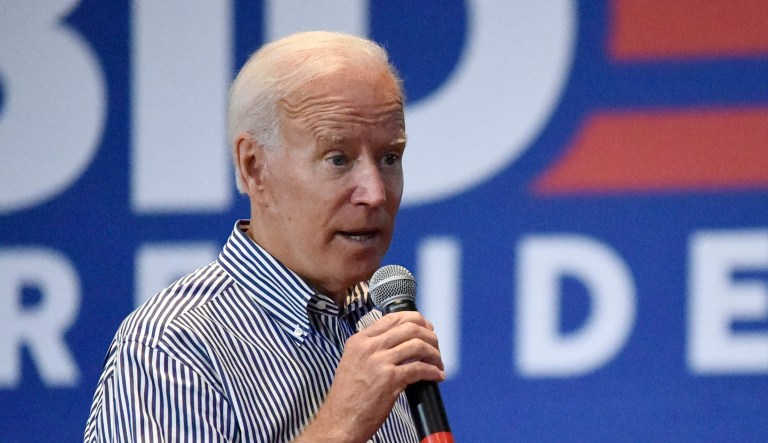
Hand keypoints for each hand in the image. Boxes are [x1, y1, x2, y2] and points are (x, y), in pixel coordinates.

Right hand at [295, 311, 444, 442]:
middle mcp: (369, 347)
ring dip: (434, 353)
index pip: (393, 318)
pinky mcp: (390, 379)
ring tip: (438, 362)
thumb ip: (372, 348)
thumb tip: (400, 342)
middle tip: (435, 345)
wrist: (340, 420)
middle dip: (429, 335)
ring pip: (417, 345)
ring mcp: (380, 362)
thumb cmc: (348, 397)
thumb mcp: (353, 361)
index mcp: (359, 340)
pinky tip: (437, 376)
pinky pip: (420, 368)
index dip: (415, 320)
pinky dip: (433, 371)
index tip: (426, 328)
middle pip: (409, 328)